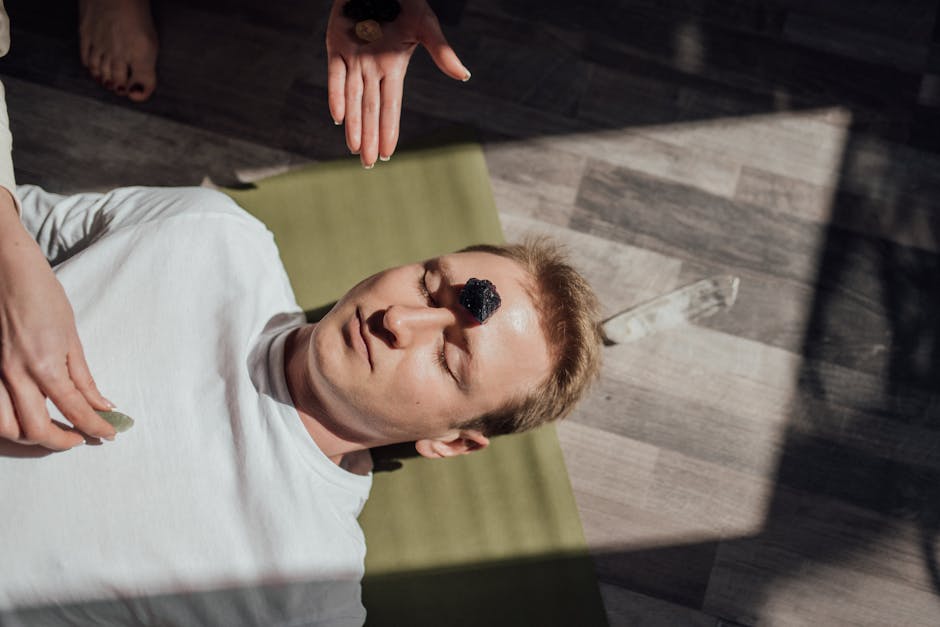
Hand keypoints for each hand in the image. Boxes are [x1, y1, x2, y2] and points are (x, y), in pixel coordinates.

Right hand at [0, 191, 115, 449]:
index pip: (75, 409)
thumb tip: (102, 404)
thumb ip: (83, 376)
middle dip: (62, 442)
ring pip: (5, 427)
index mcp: (44, 364)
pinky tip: (25, 415)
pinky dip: (9, 421)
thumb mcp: (71, 335)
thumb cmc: (42, 295)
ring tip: (52, 432)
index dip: (95, 427)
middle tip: (81, 438)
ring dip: (30, 438)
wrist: (5, 269)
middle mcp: (14, 374)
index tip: (108, 434)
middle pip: (36, 429)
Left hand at [326, 0, 469, 166]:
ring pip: (352, 99)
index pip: (391, 107)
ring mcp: (353, 58)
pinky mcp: (336, 45)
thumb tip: (464, 76)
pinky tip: (339, 116)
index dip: (388, 130)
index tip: (388, 154)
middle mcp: (372, 69)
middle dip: (369, 137)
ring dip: (354, 124)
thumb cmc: (406, 2)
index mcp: (393, 68)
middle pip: (371, 110)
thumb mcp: (426, 27)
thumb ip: (442, 53)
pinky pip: (335, 75)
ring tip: (355, 149)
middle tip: (369, 164)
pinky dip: (336, 94)